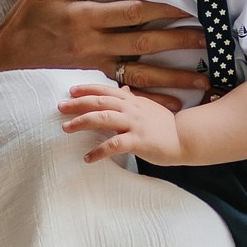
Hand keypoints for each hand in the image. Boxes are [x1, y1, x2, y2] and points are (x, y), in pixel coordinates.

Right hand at [0, 0, 210, 102]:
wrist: (4, 56)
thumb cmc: (24, 18)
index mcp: (84, 17)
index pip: (131, 13)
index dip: (161, 10)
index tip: (187, 7)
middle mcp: (94, 44)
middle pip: (144, 44)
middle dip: (179, 42)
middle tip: (210, 39)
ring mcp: (95, 64)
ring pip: (141, 72)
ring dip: (175, 76)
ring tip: (204, 78)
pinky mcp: (93, 77)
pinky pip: (126, 88)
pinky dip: (152, 96)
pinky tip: (175, 102)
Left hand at [60, 82, 186, 163]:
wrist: (186, 138)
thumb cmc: (166, 126)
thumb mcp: (149, 107)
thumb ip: (134, 99)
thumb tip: (124, 89)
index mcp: (133, 101)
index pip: (106, 91)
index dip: (88, 89)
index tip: (71, 90)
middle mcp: (132, 109)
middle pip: (100, 102)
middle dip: (78, 103)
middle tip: (60, 107)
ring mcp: (135, 124)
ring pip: (103, 119)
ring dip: (82, 122)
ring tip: (66, 129)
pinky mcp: (138, 141)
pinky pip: (114, 145)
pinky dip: (98, 151)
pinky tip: (87, 158)